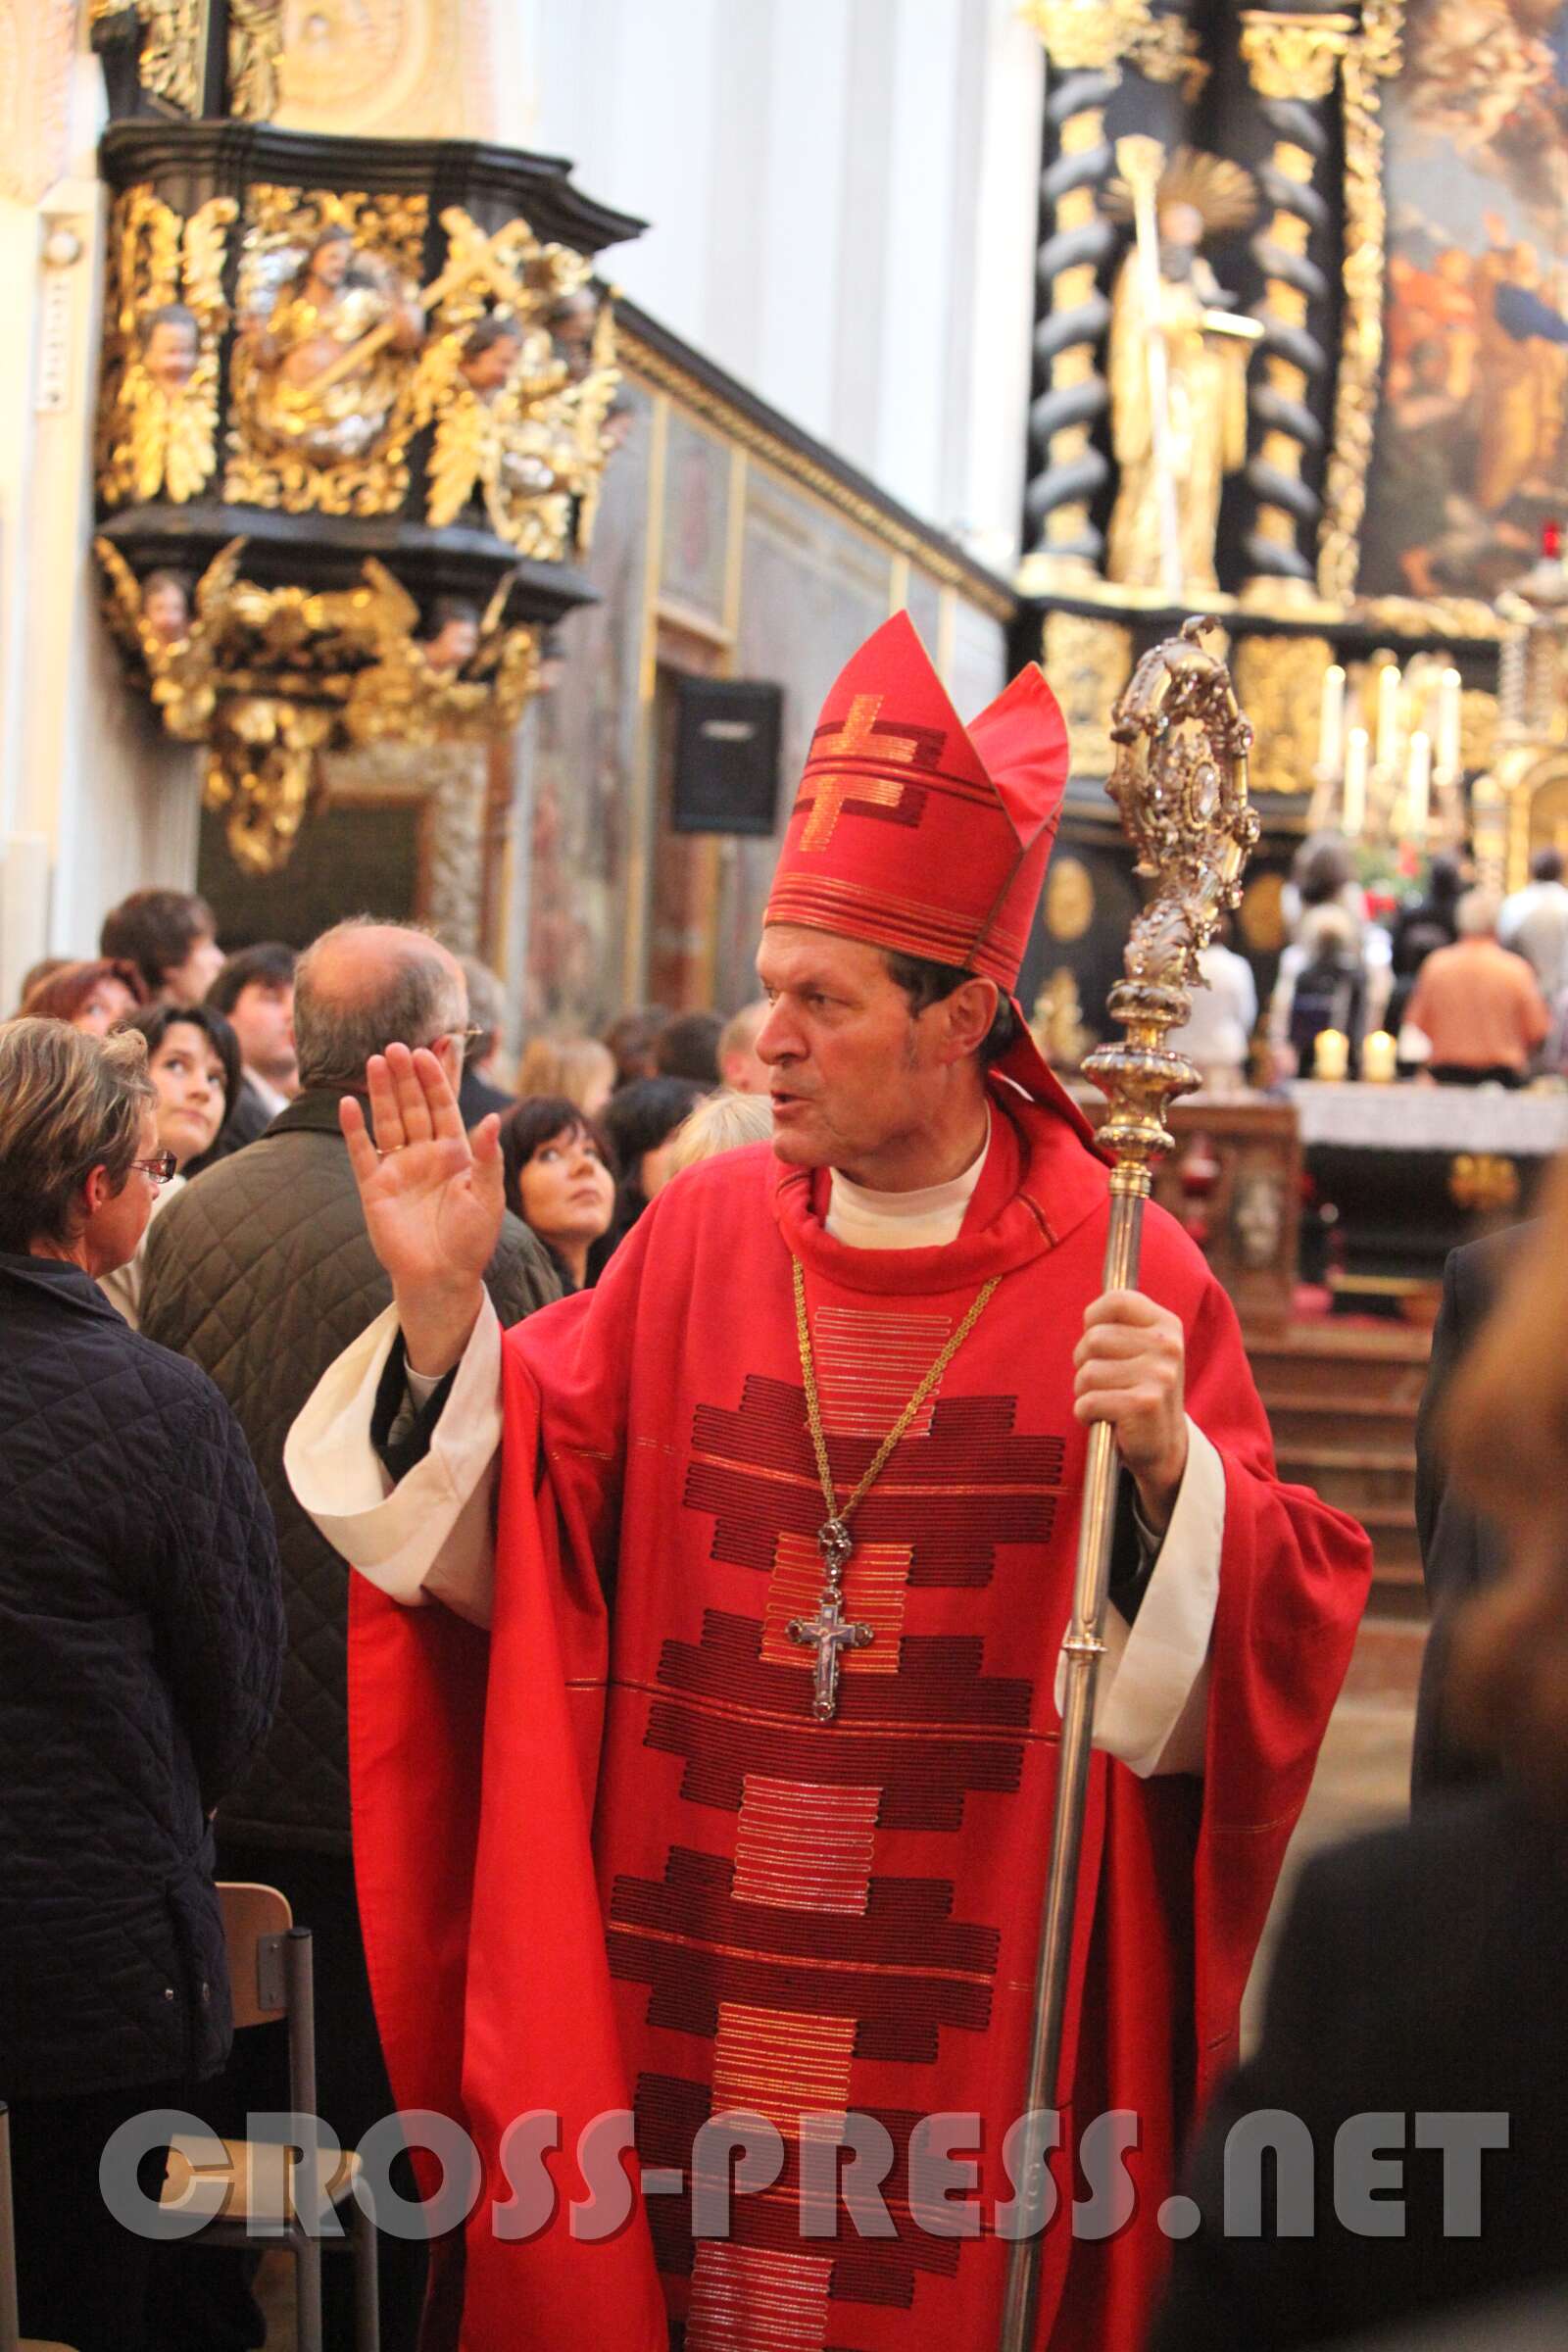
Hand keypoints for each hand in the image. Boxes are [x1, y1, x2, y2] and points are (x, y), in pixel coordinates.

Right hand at [341, 1044, 503, 1374]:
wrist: (442, 1278)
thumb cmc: (471, 1240)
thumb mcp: (488, 1196)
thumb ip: (487, 1158)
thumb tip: (491, 1120)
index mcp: (456, 1153)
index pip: (444, 1106)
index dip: (436, 1079)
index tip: (428, 1051)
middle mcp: (425, 1154)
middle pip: (413, 1106)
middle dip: (406, 1077)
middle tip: (396, 1047)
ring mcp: (398, 1169)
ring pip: (388, 1121)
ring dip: (382, 1092)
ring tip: (374, 1061)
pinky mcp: (375, 1187)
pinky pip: (362, 1152)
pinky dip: (354, 1129)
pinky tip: (348, 1104)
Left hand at [1072, 1290, 1188, 1532]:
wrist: (1164, 1445)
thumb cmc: (1139, 1390)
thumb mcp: (1139, 1349)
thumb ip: (1117, 1324)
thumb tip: (1088, 1313)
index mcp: (1166, 1325)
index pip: (1115, 1300)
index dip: (1094, 1319)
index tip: (1099, 1343)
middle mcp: (1167, 1346)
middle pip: (1093, 1338)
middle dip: (1085, 1363)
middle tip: (1105, 1381)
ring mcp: (1159, 1375)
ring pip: (1087, 1372)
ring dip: (1085, 1392)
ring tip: (1108, 1401)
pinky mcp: (1143, 1405)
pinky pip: (1088, 1402)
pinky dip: (1086, 1414)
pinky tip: (1106, 1419)